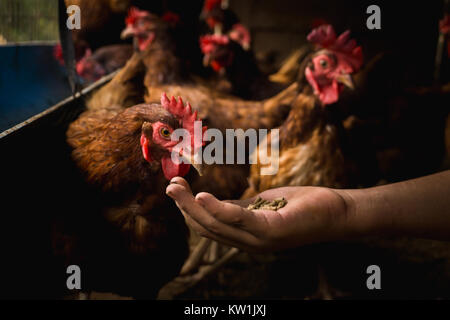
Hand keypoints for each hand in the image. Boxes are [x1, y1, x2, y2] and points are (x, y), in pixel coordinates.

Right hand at [166, 177, 352, 251]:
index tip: (175, 189)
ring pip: (217, 225)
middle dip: (185, 207)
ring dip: (193, 207)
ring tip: (176, 188)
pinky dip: (218, 208)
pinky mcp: (272, 230)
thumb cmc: (301, 207)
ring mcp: (260, 240)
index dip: (189, 210)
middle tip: (169, 186)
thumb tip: (216, 201)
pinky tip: (202, 196)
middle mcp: (249, 243)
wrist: (337, 212)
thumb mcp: (264, 206)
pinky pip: (239, 218)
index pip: (209, 227)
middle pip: (208, 227)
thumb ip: (241, 207)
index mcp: (245, 236)